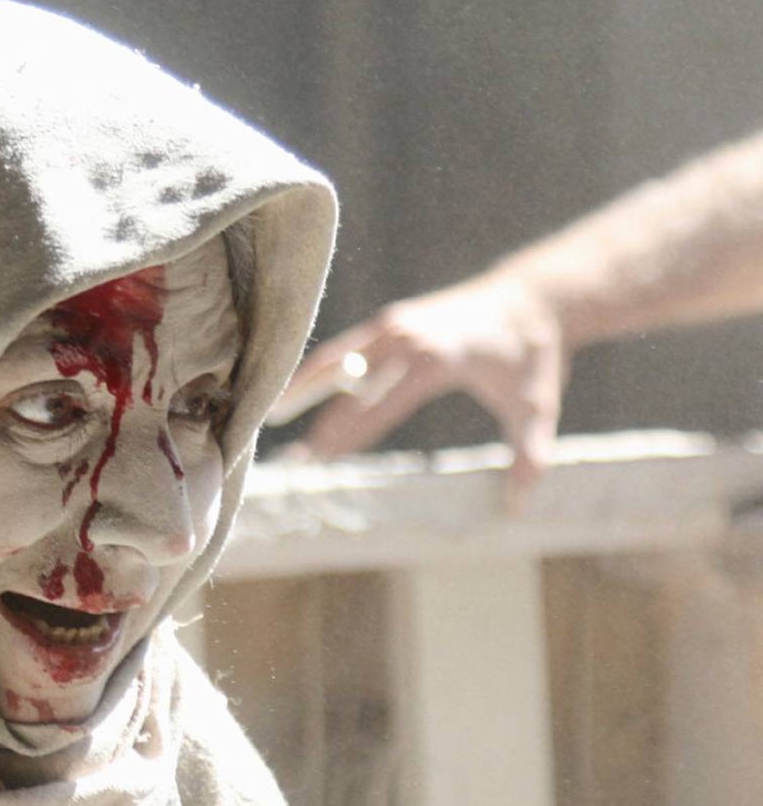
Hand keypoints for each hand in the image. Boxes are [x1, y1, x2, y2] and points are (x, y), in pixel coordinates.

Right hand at [278, 275, 568, 509]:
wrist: (532, 297)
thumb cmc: (534, 356)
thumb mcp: (536, 408)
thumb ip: (528, 458)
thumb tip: (516, 508)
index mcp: (435, 360)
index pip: (378, 406)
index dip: (347, 436)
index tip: (322, 463)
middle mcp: (405, 339)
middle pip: (348, 390)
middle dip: (321, 427)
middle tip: (295, 463)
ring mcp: (393, 326)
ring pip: (335, 362)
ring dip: (303, 390)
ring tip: (269, 417)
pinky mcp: (389, 321)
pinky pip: (344, 349)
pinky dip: (317, 370)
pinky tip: (295, 391)